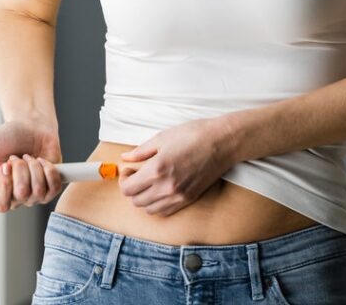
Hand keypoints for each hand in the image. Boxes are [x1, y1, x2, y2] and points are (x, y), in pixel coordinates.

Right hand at [0, 117, 63, 212]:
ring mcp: (34, 195)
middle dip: (21, 169)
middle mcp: (14, 197)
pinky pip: (53, 186)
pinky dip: (48, 169)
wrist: (30, 125)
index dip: (5, 185)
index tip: (6, 165)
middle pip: (21, 195)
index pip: (0, 205)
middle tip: (16, 156)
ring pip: (38, 191)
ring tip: (28, 157)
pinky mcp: (51, 187)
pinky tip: (42, 161)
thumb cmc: (4, 137)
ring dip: (34, 166)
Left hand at [116, 117, 236, 216]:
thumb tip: (125, 158)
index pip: (128, 189)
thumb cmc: (193, 135)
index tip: (128, 170)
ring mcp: (178, 196)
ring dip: (143, 198)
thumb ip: (141, 151)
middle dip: (131, 189)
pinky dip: (157, 205)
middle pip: (136, 201)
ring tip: (147, 183)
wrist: (222, 142)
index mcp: (157, 170)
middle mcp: (166, 187)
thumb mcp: (162, 138)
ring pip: (149, 209)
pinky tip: (160, 190)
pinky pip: (165, 211)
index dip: (123, 180)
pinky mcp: (188, 199)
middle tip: (136, 175)